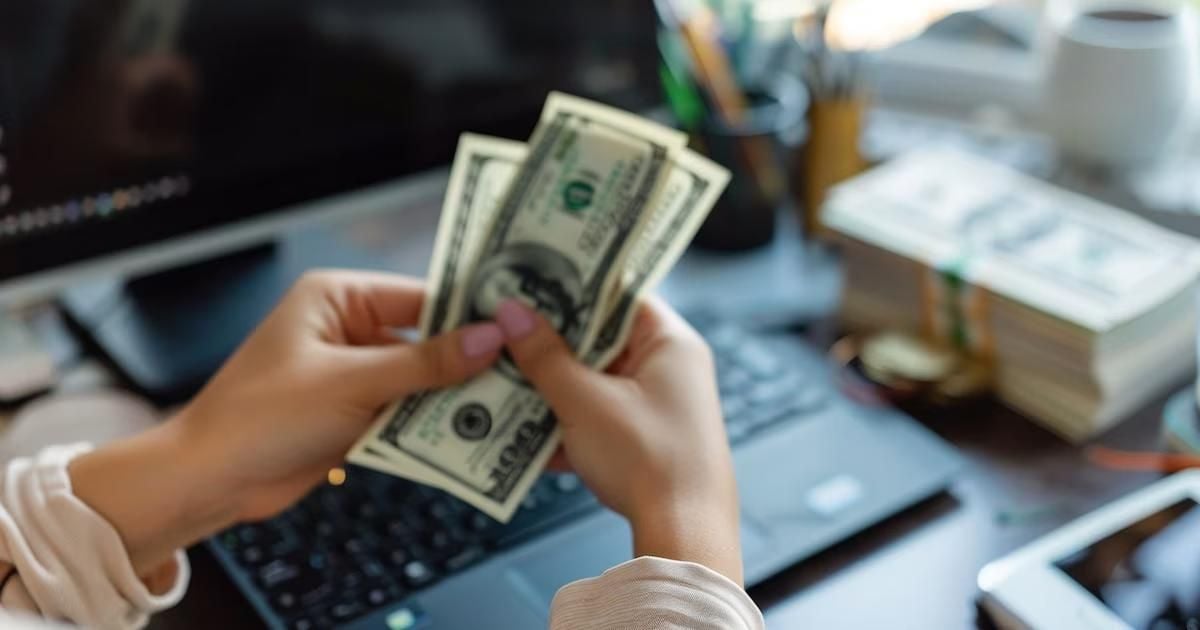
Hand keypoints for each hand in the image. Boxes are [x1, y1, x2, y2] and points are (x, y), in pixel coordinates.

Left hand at [71, 271, 503, 573]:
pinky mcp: (354, 414)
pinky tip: (472, 436)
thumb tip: (490, 338)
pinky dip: (433, 425)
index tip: (518, 327)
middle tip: (524, 373)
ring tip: (509, 408)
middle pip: (427, 339)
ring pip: (422, 380)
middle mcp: (348, 329)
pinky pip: (407, 413)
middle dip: (468, 360)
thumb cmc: (259, 417)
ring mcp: (353, 374)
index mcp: (338, 298)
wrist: (209, 481)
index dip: (469, 313)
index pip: (421, 295)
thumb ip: (425, 362)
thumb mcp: (352, 383)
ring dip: (454, 398)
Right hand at [496, 298, 742, 583]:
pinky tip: (520, 432)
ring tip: (501, 377)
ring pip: (594, 381)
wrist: (683, 536)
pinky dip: (565, 422)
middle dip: (550, 341)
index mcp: (670, 342)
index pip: (618, 294)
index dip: (572, 285)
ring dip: (550, 385)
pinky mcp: (645, 441)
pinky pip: (597, 418)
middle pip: (601, 339)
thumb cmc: (650, 461)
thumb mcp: (584, 401)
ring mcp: (658, 407)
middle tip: (503, 327)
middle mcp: (670, 368)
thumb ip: (544, 355)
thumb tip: (512, 313)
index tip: (528, 279)